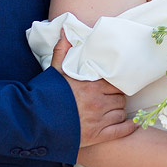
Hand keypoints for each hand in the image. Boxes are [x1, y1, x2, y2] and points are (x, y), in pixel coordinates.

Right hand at [51, 31, 134, 147]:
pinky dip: (128, 128)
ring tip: (113, 112)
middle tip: (111, 100)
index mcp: (92, 85)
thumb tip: (65, 30)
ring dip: (118, 112)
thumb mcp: (55, 70)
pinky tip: (131, 125)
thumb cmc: (46, 95)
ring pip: (121, 113)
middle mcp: (98, 102)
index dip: (115, 86)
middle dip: (117, 99)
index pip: (116, 84)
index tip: (112, 87)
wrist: (35, 121)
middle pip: (120, 99)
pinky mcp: (97, 135)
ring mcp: (99, 120)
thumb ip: (63, 50)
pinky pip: (121, 131)